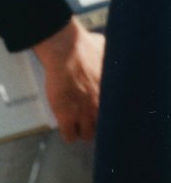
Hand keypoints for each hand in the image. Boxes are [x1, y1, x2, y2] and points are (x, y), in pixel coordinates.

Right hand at [33, 18, 103, 141]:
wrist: (66, 49)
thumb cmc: (84, 46)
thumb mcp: (107, 52)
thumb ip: (111, 61)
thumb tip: (114, 57)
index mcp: (114, 96)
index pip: (119, 118)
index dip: (110, 116)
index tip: (104, 111)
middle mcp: (102, 109)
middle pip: (104, 130)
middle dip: (96, 123)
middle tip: (88, 115)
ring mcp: (85, 115)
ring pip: (86, 135)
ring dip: (81, 128)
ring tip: (75, 121)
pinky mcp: (66, 116)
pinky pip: (69, 136)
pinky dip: (67, 132)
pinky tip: (64, 124)